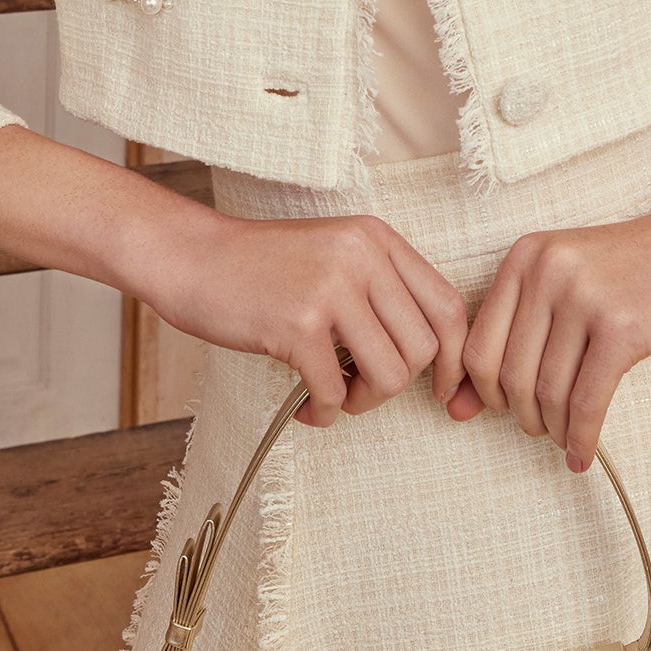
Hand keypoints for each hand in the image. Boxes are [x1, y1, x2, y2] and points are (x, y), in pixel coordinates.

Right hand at [151, 201, 470, 427]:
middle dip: (397, 386)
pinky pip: (337, 393)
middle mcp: (361, 256)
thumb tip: (435, 357)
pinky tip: (305, 405)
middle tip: (358, 388)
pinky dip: (326, 412)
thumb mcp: (336, 256)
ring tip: (334, 395)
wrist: (193, 258)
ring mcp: (330, 288)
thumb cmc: (264, 268)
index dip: (456, 360)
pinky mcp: (296, 324)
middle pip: (424, 349)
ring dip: (364, 402)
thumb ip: (382, 289)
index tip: (443, 391)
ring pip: (390, 375)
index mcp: (377, 238)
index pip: (448, 307)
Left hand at [446, 198, 650, 470]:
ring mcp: (584, 296)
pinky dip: (581, 438)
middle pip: (508, 375)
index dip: (482, 392)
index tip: (496, 412)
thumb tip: (457, 409)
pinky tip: (584, 454)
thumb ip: (512, 337)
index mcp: (525, 257)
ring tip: (565, 438)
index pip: (477, 344)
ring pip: (547, 393)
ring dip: (552, 430)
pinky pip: (586, 402)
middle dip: (521, 416)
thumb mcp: (566, 285)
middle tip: (540, 428)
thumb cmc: (635, 271)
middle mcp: (547, 270)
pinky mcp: (623, 327)